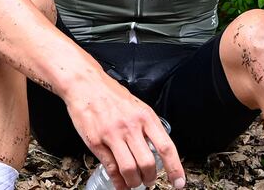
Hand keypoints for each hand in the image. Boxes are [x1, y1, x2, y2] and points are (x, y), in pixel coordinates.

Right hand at [64, 74, 184, 188]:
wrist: (85, 84)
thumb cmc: (110, 94)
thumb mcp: (137, 105)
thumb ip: (146, 126)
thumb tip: (157, 148)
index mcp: (145, 116)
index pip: (166, 147)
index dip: (175, 168)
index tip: (178, 182)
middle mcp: (131, 126)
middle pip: (148, 163)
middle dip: (150, 179)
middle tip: (149, 181)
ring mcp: (113, 135)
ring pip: (130, 169)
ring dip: (134, 182)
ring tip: (134, 182)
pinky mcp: (96, 142)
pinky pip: (111, 168)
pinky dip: (118, 182)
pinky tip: (121, 184)